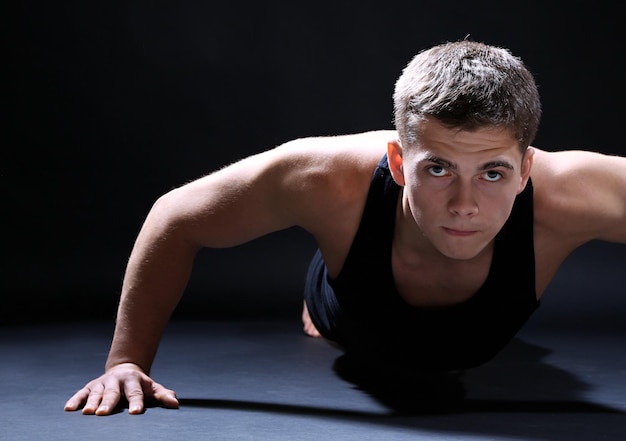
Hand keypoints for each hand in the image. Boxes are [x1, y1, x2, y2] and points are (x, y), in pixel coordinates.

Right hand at [64, 363, 178, 414]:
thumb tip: (175, 403)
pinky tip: (69, 409)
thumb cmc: (140, 385)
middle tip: (103, 414)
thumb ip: (163, 395)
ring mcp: (102, 383)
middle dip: (108, 403)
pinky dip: (75, 400)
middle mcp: (116, 381)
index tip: (135, 413)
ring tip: (87, 413)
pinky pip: (81, 393)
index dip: (136, 402)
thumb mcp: (153, 388)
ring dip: (90, 403)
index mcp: (133, 381)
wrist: (125, 370)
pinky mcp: (90, 387)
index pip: (135, 393)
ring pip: (96, 393)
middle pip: (112, 393)